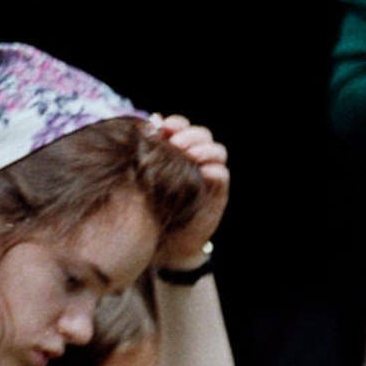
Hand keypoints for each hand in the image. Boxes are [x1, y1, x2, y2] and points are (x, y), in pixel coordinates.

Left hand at [141, 116, 229, 255]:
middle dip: (191, 135)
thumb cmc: (149, 207)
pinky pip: (222, 174)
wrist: (164, 241)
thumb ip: (146, 154)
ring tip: (191, 156)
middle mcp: (195, 160)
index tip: (163, 126)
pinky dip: (215, 170)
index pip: (182, 127)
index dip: (176, 123)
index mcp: (177, 151)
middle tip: (177, 144)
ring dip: (205, 149)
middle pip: (202, 135)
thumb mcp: (143, 177)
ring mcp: (208, 175)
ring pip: (217, 151)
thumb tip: (143, 129)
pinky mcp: (217, 193)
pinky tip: (203, 172)